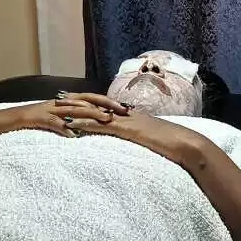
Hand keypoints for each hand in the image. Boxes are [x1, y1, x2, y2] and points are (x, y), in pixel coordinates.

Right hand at [0, 93, 128, 137]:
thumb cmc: (42, 117)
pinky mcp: (41, 118)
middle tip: (122, 112)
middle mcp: (63, 102)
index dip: (109, 102)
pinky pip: (54, 123)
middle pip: (88, 101)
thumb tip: (94, 123)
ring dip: (90, 115)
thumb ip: (77, 117)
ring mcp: (53, 109)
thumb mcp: (62, 115)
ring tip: (105, 120)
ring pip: (75, 110)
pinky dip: (64, 128)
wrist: (17, 116)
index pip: (93, 98)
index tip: (125, 108)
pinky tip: (73, 136)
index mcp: (69, 101)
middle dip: (106, 106)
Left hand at [61, 96, 206, 165]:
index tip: (72, 99)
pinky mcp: (125, 130)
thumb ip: (136, 131)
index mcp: (128, 114)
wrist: (182, 142)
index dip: (86, 101)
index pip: (103, 104)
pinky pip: (101, 126)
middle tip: (58, 98)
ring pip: (94, 112)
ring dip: (75, 110)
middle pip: (95, 103)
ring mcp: (124, 120)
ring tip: (58, 108)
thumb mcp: (148, 134)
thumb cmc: (168, 140)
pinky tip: (71, 125)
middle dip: (75, 101)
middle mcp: (124, 113)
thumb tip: (128, 133)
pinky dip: (84, 124)